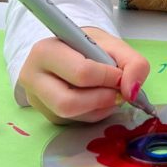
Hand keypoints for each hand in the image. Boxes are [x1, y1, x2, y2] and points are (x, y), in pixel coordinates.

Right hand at [18, 27, 150, 124]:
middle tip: (118, 91)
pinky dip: (95, 113)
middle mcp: (33, 77)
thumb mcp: (113, 44)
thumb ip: (133, 63)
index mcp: (46, 51)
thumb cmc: (88, 45)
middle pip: (69, 102)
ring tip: (110, 93)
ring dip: (100, 108)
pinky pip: (75, 122)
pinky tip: (99, 99)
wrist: (70, 50)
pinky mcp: (47, 115)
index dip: (107, 77)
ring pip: (72, 116)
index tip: (120, 74)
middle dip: (102, 98)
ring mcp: (38, 100)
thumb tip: (132, 92)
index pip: (80, 72)